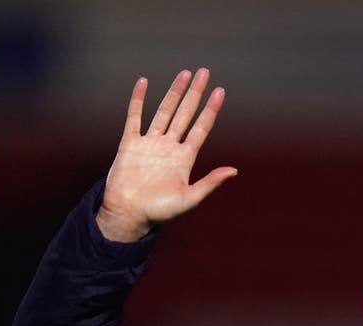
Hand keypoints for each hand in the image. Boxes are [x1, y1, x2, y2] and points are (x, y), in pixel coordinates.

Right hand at [97, 68, 237, 241]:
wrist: (128, 214)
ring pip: (164, 111)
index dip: (210, 110)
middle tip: (204, 72)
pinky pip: (134, 117)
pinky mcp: (130, 143)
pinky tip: (144, 82)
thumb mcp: (190, 198)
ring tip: (185, 73)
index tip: (220, 92)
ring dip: (174, 92)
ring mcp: (150, 143)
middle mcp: (169, 147)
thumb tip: (234, 171)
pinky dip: (138, 99)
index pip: (201, 128)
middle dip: (195, 93)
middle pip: (185, 114)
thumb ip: (210, 183)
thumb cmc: (160, 211)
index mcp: (184, 159)